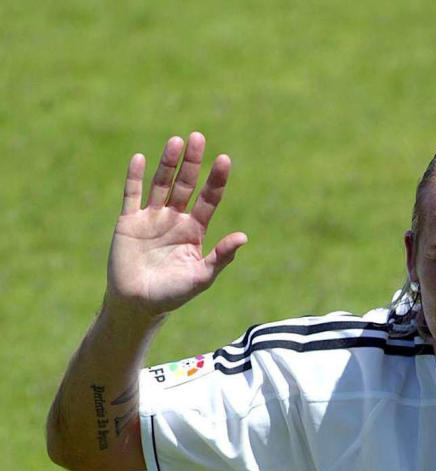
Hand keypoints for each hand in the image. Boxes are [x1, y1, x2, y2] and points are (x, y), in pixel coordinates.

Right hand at [106, 132, 246, 319]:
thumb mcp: (201, 277)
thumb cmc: (172, 294)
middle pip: (185, 185)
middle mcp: (174, 220)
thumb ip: (221, 257)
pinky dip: (135, 177)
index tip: (224, 160)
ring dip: (168, 163)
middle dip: (192, 163)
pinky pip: (131, 195)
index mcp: (193, 231)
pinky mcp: (128, 222)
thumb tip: (243, 237)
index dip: (216, 181)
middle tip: (198, 137)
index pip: (208, 200)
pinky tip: (141, 159)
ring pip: (161, 184)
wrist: (138, 304)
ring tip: (176, 141)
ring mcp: (151, 218)